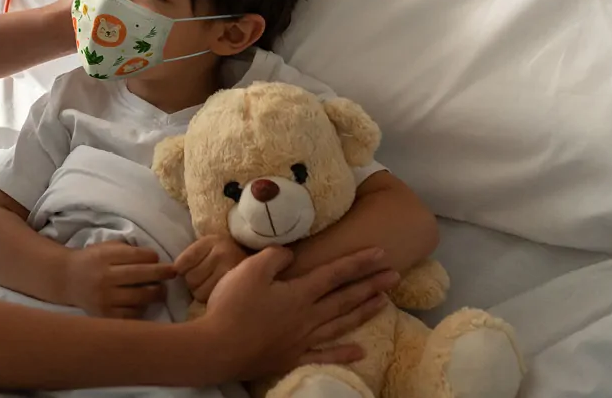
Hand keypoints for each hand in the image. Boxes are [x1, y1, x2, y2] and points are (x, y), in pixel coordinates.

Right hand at [61, 242, 175, 318]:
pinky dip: (142, 309)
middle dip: (162, 273)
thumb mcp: (106, 247)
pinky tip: (144, 303)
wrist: (67, 279)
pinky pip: (132, 314)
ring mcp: (104, 299)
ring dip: (156, 293)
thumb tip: (156, 259)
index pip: (137, 256)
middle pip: (141, 275)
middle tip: (173, 273)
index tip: (158, 259)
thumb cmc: (92, 260)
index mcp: (104, 257)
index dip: (153, 257)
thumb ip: (127, 250)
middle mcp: (104, 277)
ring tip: (161, 290)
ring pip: (140, 297)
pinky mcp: (105, 315)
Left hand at [174, 234, 248, 303]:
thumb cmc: (225, 257)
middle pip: (190, 280)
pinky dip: (208, 298)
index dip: (183, 270)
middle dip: (193, 281)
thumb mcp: (208, 247)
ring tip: (212, 285)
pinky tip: (217, 293)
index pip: (181, 264)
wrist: (258, 264)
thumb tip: (171, 271)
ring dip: (200, 291)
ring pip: (198, 292)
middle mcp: (223, 253)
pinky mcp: (237, 288)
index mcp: (211, 241)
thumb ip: (190, 257)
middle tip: (205, 278)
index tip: (192, 268)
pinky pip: (208, 300)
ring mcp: (232, 271)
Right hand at [199, 246, 398, 381]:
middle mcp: (308, 316)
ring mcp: (302, 340)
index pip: (335, 273)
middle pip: (345, 299)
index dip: (358, 262)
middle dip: (371, 285)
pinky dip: (343, 354)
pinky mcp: (292, 357)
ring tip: (384, 302)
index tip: (381, 253)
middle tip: (394, 276)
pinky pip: (324, 356)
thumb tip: (291, 254)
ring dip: (363, 312)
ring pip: (341, 324)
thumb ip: (274, 257)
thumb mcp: (250, 269)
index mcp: (299, 293)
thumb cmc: (232, 306)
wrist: (218, 347)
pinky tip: (360, 352)